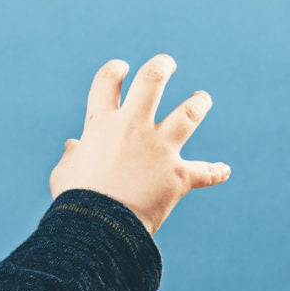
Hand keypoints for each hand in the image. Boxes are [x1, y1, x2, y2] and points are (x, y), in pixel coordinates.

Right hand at [49, 54, 231, 234]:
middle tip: (166, 63)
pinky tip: (224, 170)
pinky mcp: (179, 176)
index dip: (114, 70)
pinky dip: (215, 171)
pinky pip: (205, 172)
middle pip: (152, 81)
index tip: (121, 68)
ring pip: (187, 114)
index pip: (107, 82)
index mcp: (100, 124)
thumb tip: (74, 148)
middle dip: (161, 67)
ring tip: (202, 98)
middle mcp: (133, 128)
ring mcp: (159, 149)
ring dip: (198, 103)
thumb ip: (72, 157)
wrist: (100, 227)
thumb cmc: (76, 199)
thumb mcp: (65, 172)